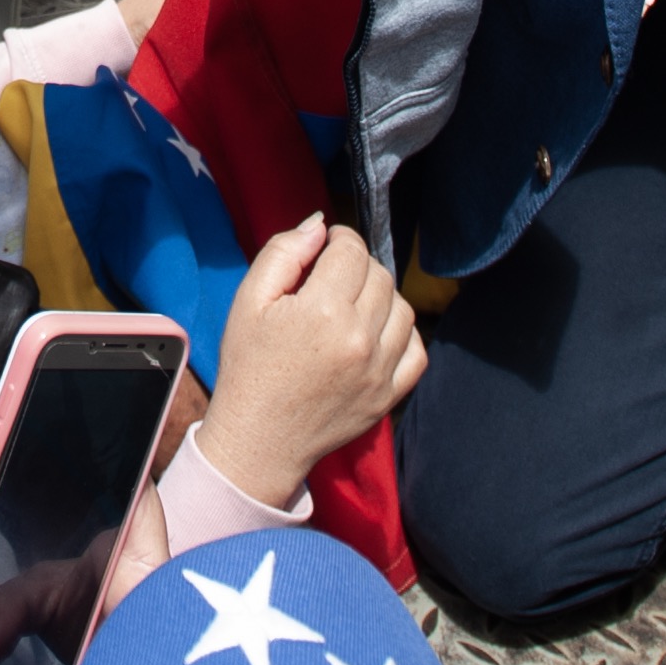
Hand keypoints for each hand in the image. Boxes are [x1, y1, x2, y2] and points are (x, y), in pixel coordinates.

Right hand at [194, 214, 423, 506]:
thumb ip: (283, 253)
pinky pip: (416, 348)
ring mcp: (380, 369)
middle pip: (379, 274)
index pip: (352, 251)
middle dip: (357, 267)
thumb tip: (319, 225)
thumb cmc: (248, 366)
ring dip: (380, 297)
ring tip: (349, 308)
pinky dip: (401, 334)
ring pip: (403, 307)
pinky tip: (373, 335)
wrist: (258, 439)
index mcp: (322, 310)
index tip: (325, 249)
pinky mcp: (390, 394)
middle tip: (329, 281)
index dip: (339, 240)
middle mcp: (359, 338)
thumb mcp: (249, 301)